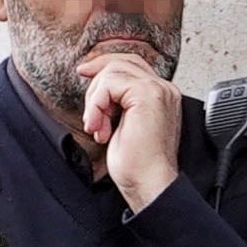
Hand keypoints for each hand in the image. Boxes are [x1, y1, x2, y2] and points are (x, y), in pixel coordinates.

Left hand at [83, 54, 182, 213]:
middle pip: (121, 62)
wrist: (149, 184)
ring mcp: (157, 89)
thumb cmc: (138, 165)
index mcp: (161, 95)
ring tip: (97, 127)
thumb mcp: (123, 125)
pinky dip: (96, 105)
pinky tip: (100, 127)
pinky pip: (109, 83)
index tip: (83, 72)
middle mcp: (163, 88)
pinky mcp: (146, 94)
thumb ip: (118, 103)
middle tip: (90, 114)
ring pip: (112, 71)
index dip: (103, 66)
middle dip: (95, 82)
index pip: (131, 65)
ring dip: (95, 101)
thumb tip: (99, 88)